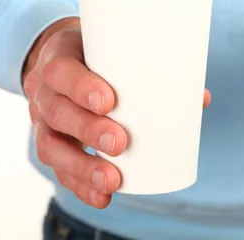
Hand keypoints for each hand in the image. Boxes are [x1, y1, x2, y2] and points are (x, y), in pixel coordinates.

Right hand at [23, 17, 211, 208]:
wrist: (64, 58)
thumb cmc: (98, 54)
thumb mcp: (116, 48)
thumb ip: (154, 67)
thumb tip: (200, 99)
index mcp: (60, 56)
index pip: (59, 69)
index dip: (80, 87)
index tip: (108, 102)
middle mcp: (45, 89)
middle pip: (56, 110)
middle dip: (87, 130)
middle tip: (120, 142)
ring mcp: (42, 118)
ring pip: (51, 145)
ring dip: (82, 167)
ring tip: (112, 180)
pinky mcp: (50, 141)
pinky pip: (57, 167)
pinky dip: (79, 184)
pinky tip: (102, 196)